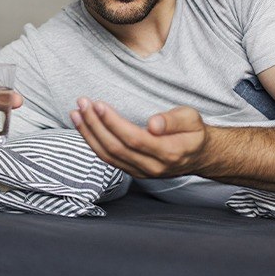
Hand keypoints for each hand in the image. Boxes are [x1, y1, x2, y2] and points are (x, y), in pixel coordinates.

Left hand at [70, 98, 208, 177]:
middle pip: (116, 148)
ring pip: (108, 156)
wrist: (198, 155)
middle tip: (82, 103)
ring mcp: (140, 172)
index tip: (98, 104)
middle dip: (95, 125)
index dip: (113, 122)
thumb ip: (173, 121)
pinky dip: (92, 142)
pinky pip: (108, 158)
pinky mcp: (132, 171)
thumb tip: (153, 124)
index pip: (133, 138)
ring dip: (88, 134)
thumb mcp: (191, 119)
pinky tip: (83, 126)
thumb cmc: (193, 132)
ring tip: (76, 113)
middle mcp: (152, 167)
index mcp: (168, 152)